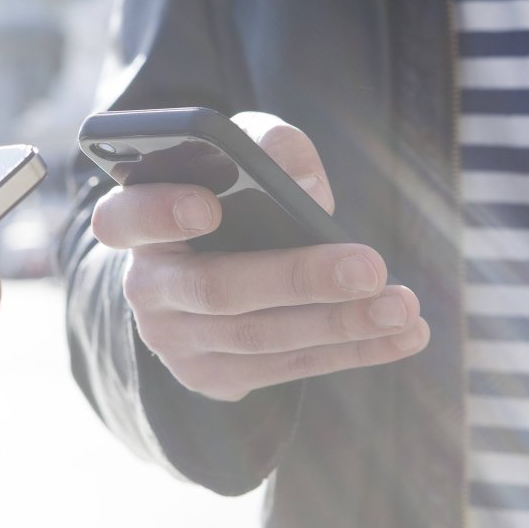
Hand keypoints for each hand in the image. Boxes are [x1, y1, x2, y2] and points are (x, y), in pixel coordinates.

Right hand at [91, 112, 429, 401]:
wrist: (206, 275)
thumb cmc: (226, 196)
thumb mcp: (240, 156)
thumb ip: (269, 149)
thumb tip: (309, 191)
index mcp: (134, 222)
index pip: (124, 218)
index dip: (160, 214)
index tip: (209, 207)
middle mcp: (147, 288)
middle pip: (215, 288)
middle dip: (298, 278)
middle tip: (369, 267)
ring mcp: (176, 341)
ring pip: (260, 337)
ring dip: (340, 323)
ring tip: (403, 306)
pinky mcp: (213, 378)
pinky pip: (287, 367)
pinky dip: (352, 351)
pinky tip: (404, 335)